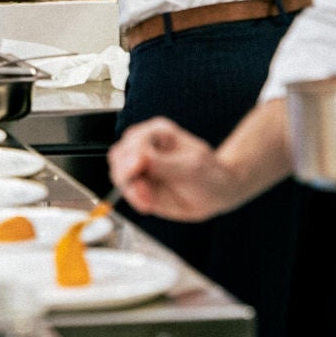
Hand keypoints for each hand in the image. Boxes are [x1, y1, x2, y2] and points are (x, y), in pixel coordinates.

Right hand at [107, 117, 244, 221]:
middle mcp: (145, 146)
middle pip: (120, 155)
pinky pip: (125, 190)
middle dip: (127, 175)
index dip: (134, 156)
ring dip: (130, 190)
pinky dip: (133, 199)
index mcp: (158, 132)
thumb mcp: (191, 167)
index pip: (135, 140)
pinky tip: (147, 204)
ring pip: (118, 173)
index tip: (139, 169)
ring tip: (147, 201)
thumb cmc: (209, 174)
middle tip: (143, 193)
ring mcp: (140, 166)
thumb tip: (138, 159)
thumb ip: (162, 163)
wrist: (217, 194)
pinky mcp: (139, 184)